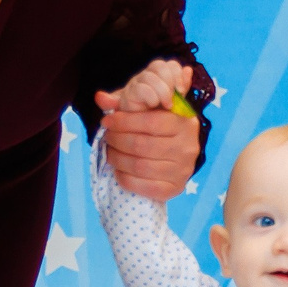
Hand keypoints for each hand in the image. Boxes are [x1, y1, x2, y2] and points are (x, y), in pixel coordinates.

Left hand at [94, 60, 201, 200]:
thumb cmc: (159, 126)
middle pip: (142, 145)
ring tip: (110, 152)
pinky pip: (144, 187)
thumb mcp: (146, 109)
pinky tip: (119, 169)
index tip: (106, 121)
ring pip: (140, 166)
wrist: (176, 153)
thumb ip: (123, 102)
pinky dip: (125, 178)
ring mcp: (183, 171)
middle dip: (117, 140)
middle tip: (107, 137)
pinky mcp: (176, 188)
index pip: (150, 122)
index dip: (123, 121)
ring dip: (117, 159)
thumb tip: (100, 98)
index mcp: (185, 123)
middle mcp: (188, 147)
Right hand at [109, 58, 192, 112]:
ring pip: (150, 76)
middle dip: (170, 81)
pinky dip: (151, 97)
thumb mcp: (175, 102)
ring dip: (162, 91)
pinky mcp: (128, 95)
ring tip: (166, 105)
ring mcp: (136, 84)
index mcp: (160, 76)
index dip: (177, 74)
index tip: (182, 90)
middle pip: (159, 65)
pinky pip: (141, 88)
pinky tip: (153, 106)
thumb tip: (188, 69)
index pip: (170, 64)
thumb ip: (181, 87)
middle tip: (174, 99)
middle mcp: (147, 76)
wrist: (142, 134)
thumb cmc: (159, 118)